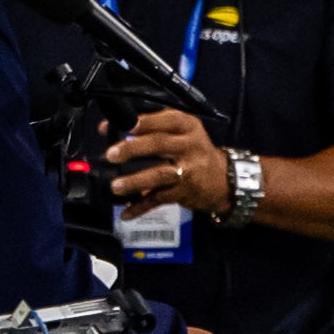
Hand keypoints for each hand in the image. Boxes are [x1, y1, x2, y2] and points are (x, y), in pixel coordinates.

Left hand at [106, 110, 231, 217]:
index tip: (117, 125)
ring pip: (159, 174)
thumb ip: (153, 127)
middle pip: (159, 144)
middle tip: (111, 155)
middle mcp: (189, 146)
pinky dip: (141, 207)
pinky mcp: (184, 193)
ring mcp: (188, 171)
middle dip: (133, 149)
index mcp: (187, 126)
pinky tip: (125, 213)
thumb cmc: (193, 151)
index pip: (164, 120)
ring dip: (136, 181)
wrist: (224, 180)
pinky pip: (159, 199)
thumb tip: (110, 127)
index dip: (140, 122)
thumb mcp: (183, 132)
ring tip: (116, 186)